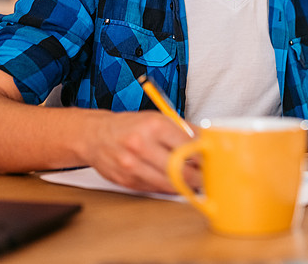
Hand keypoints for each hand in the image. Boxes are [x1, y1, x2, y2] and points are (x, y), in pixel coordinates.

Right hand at [86, 110, 200, 192]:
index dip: (203, 156)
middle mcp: (141, 145)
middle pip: (180, 168)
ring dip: (186, 185)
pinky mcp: (127, 181)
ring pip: (169, 183)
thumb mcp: (158, 118)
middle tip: (207, 177)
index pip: (188, 146)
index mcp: (153, 126)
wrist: (96, 136)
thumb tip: (208, 141)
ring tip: (196, 183)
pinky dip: (169, 187)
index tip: (212, 161)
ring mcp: (132, 165)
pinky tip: (175, 183)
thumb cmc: (130, 126)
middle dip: (198, 176)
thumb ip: (184, 130)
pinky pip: (156, 189)